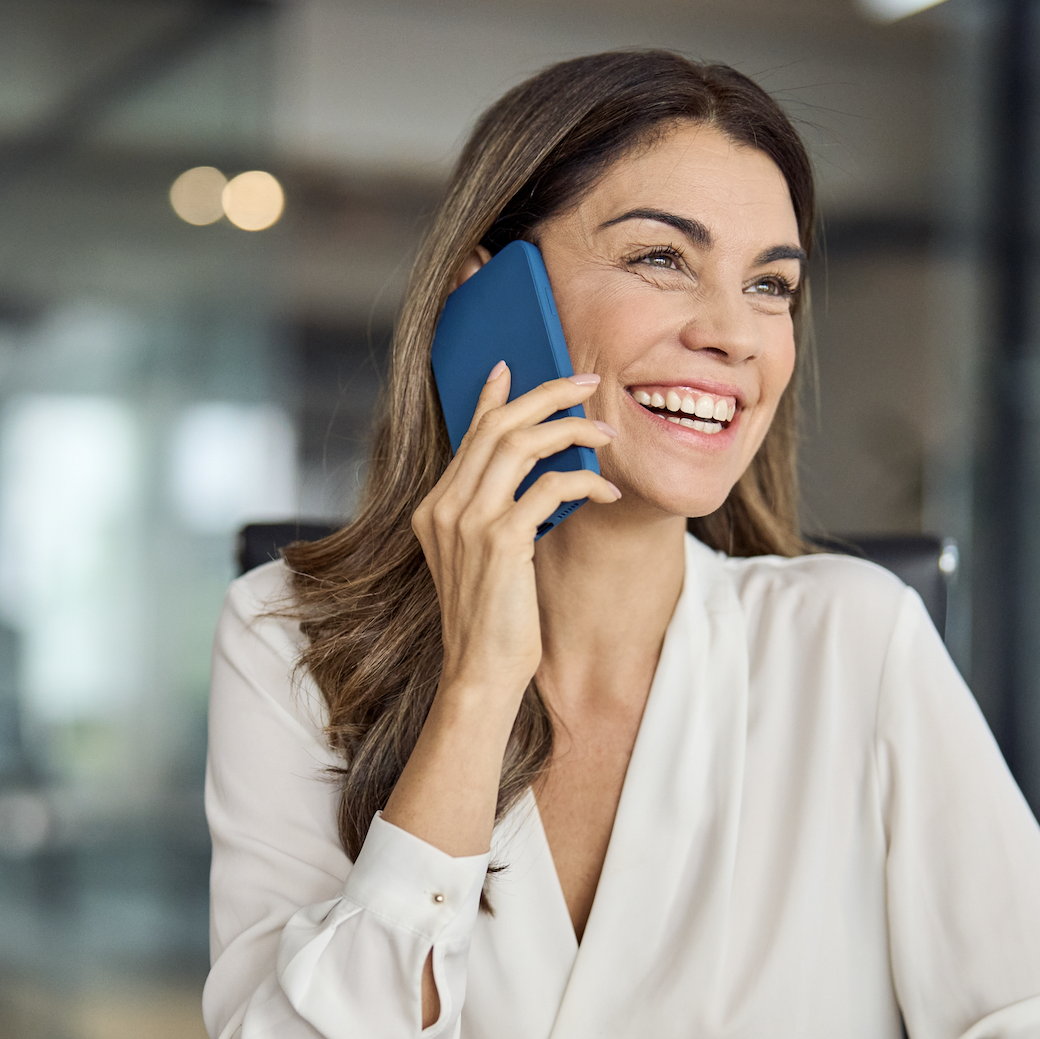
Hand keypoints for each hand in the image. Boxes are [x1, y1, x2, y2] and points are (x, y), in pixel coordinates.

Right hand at [411, 362, 620, 699]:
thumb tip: (533, 472)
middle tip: (586, 382)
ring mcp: (468, 522)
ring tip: (604, 432)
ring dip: (570, 429)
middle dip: (546, 395)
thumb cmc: (492, 620)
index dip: (493, 397)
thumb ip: (494, 513)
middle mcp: (444, 507)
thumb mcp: (484, 557)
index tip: (512, 367)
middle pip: (496, 426)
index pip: (468, 435)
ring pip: (520, 444)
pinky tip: (605, 491)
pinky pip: (548, 488)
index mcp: (434, 508)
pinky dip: (583, 481)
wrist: (480, 672)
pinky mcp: (500, 540)